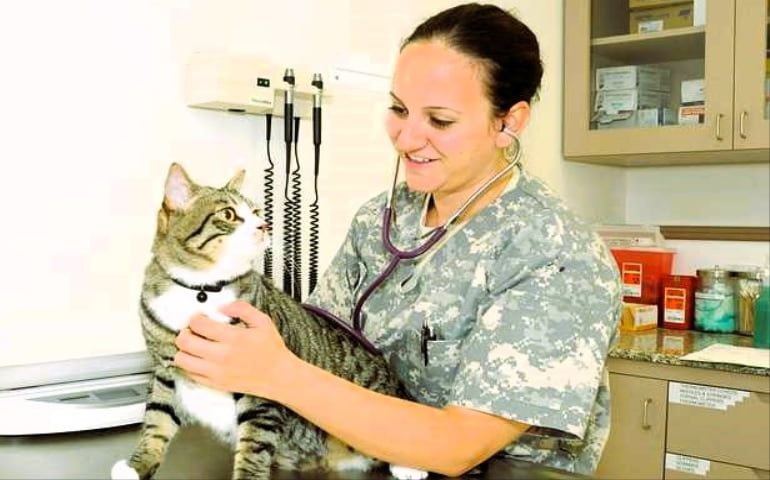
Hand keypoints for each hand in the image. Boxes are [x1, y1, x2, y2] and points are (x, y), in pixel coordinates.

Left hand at [174, 301, 294, 398]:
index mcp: (233, 338)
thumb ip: (242, 309)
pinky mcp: (215, 384)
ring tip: (194, 345)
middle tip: (192, 331)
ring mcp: (216, 372)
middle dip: (185, 332)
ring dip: (184, 350)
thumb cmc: (271, 350)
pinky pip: (189, 374)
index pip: (198, 324)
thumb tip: (222, 307)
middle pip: (184, 342)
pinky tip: (200, 359)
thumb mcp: (263, 321)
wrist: (278, 377)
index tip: (199, 318)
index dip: (195, 318)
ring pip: (181, 360)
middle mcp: (222, 356)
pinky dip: (190, 364)